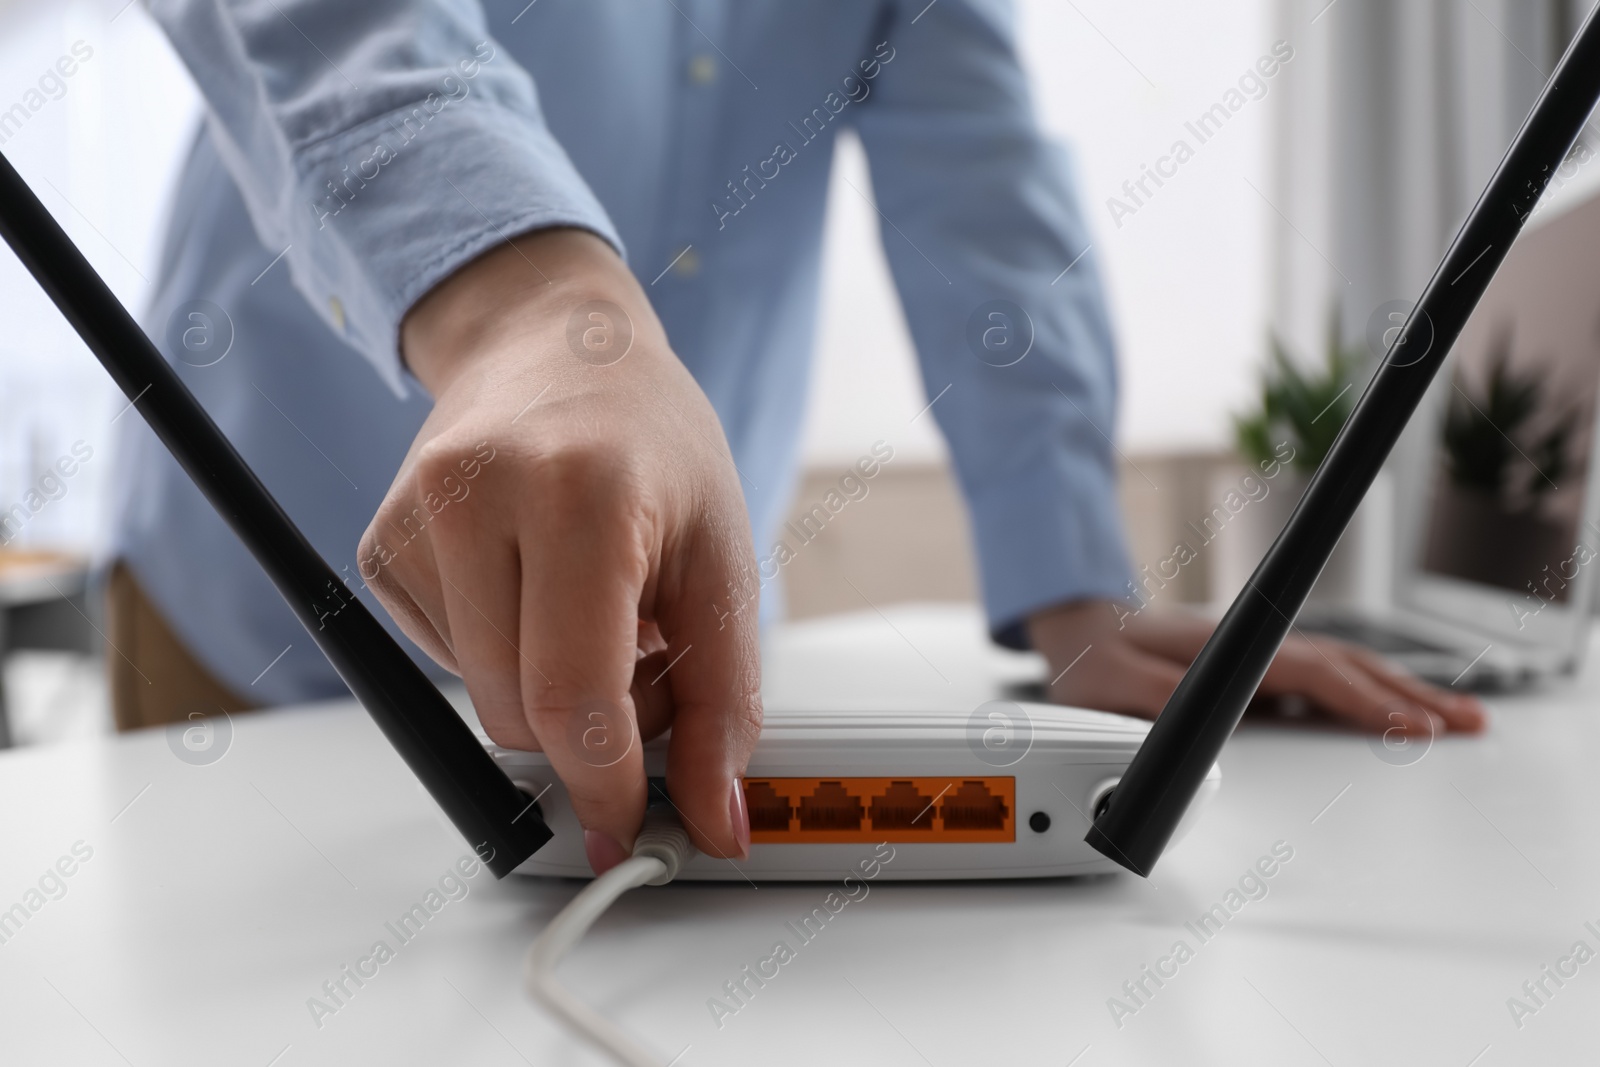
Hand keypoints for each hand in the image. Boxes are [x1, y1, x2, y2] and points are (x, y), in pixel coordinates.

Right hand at [361, 228, 759, 873]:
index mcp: (580, 492)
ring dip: (546, 688)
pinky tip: (532, 585)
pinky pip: (446, 662)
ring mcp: (413, 519)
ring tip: (594, 604)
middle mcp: (478, 497)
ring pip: (480, 699)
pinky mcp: (379, 545)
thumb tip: (713, 819)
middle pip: (519, 715)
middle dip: (591, 728)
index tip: (633, 825)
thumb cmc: (647, 437)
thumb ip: (726, 701)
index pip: (574, 695)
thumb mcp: (723, 556)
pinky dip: (502, 654)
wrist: (552, 345)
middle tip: (647, 658)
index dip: (608, 783)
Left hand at [1027, 600, 1485, 735]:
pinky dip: (1368, 694)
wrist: (1080, 629)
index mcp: (1227, 649)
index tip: (1411, 725)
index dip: (1364, 699)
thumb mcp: (1108, 684)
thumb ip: (1149, 702)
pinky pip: (1325, 682)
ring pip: (1343, 671)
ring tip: (1456, 719)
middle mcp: (1251, 647)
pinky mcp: (1255, 673)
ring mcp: (1257, 658)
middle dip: (1410, 696)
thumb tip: (1188, 724)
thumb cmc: (1093, 657)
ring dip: (1400, 692)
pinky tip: (1396, 714)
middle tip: (1467, 725)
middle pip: (1346, 668)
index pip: (1311, 675)